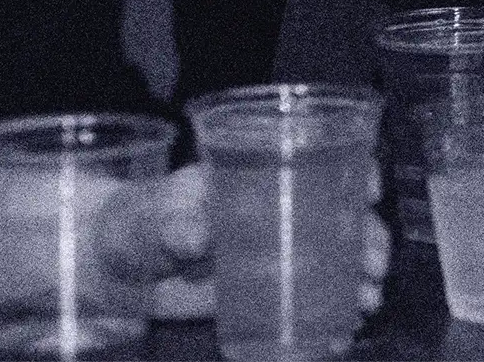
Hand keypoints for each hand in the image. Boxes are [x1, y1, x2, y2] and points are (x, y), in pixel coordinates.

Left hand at [99, 165, 390, 321]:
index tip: (369, 192)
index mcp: (258, 172)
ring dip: (360, 275)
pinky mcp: (264, 287)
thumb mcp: (151, 216)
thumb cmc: (132, 222)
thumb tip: (200, 236)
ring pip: (334, 254)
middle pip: (340, 212)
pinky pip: (309, 294)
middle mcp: (278, 206)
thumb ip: (173, 225)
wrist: (111, 270)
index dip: (355, 169)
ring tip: (367, 301)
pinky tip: (347, 326)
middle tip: (373, 266)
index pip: (323, 157)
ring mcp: (274, 248)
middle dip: (368, 236)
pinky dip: (333, 309)